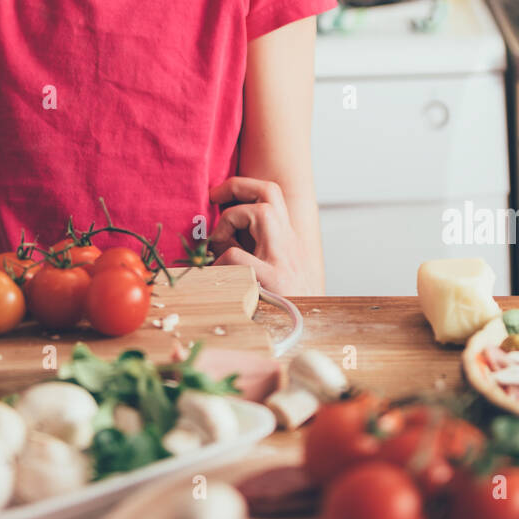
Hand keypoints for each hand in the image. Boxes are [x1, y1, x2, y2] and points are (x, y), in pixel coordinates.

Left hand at [206, 176, 313, 295]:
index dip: (244, 186)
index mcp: (287, 240)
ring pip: (260, 214)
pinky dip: (219, 262)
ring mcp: (283, 261)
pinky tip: (218, 278)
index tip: (218, 194)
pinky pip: (236, 256)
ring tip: (219, 248)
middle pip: (270, 192)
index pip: (272, 196)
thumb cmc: (279, 304)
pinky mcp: (273, 281)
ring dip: (230, 223)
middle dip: (237, 186)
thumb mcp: (269, 269)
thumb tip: (216, 235)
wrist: (305, 333)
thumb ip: (252, 249)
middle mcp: (289, 244)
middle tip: (213, 197)